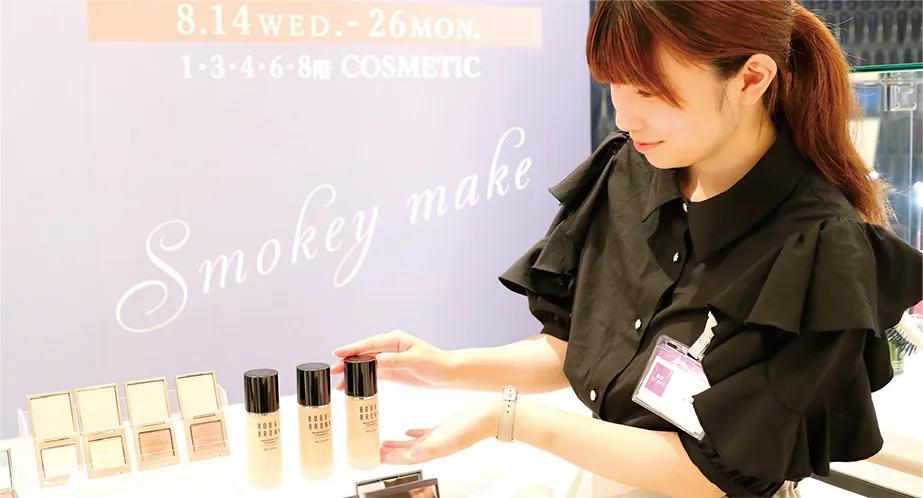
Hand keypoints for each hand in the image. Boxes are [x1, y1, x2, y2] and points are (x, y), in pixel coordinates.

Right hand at [331, 330, 455, 390]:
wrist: (447, 374)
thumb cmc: (435, 363)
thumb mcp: (416, 361)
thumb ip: (396, 360)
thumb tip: (378, 360)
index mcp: (395, 340)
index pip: (370, 344)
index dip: (353, 348)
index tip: (338, 352)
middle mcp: (390, 348)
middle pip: (364, 354)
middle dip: (348, 361)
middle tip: (333, 370)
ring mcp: (390, 360)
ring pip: (366, 365)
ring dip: (353, 373)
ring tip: (338, 383)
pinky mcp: (392, 372)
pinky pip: (373, 375)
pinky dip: (362, 380)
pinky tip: (352, 388)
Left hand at [380, 397, 498, 464]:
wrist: (491, 415)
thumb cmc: (473, 426)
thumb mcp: (447, 436)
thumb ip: (428, 447)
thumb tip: (409, 457)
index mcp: (435, 450)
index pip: (406, 459)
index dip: (390, 460)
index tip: (376, 459)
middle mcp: (436, 446)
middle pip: (407, 454)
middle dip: (390, 455)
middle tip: (375, 453)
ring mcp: (441, 438)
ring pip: (414, 445)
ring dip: (399, 446)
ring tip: (385, 444)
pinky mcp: (445, 428)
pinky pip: (425, 434)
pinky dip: (414, 434)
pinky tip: (408, 431)